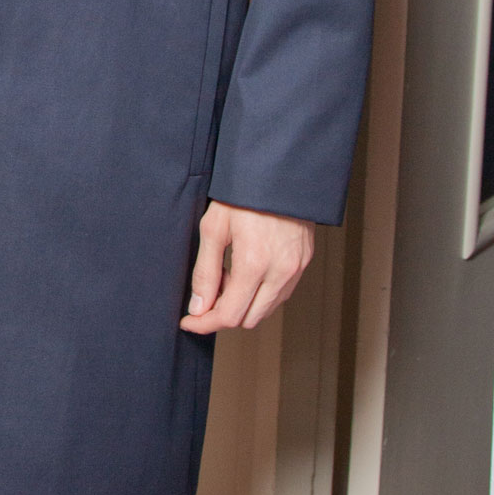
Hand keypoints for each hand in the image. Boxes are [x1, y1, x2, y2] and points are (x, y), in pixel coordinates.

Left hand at [181, 203, 313, 334]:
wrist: (279, 171)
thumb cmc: (243, 194)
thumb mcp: (213, 228)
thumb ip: (205, 273)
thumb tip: (198, 308)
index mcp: (254, 263)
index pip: (229, 315)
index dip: (205, 323)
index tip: (189, 321)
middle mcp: (280, 272)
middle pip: (248, 319)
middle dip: (224, 312)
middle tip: (210, 287)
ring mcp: (296, 269)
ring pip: (265, 310)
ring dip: (243, 303)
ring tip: (229, 273)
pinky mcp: (304, 263)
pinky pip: (280, 294)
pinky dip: (261, 294)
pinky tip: (248, 270)